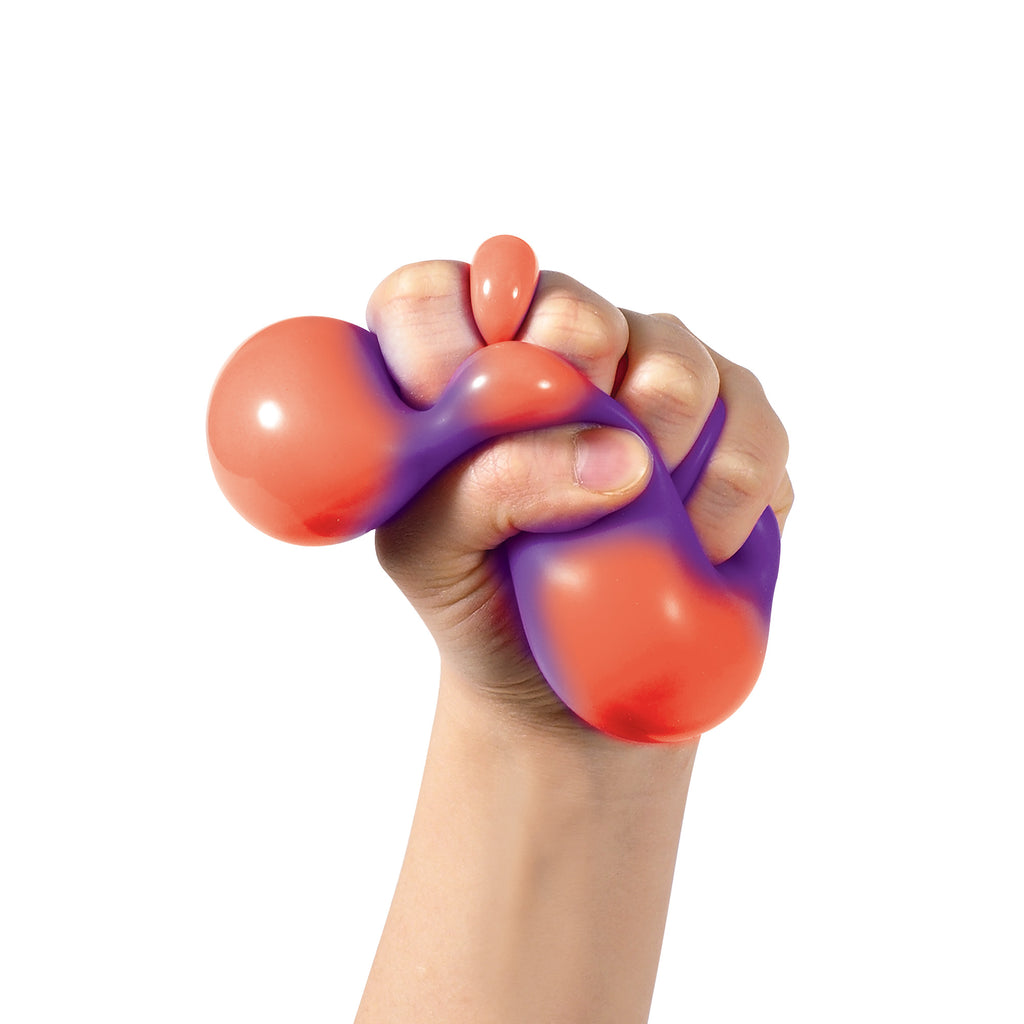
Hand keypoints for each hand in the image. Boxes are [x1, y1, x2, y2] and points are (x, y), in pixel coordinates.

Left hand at [366, 259, 792, 735]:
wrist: (562, 676)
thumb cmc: (481, 598)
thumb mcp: (435, 556)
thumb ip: (484, 490)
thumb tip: (615, 456)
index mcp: (453, 367)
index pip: (433, 295)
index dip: (452, 339)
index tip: (486, 411)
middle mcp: (552, 351)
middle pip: (573, 308)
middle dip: (581, 396)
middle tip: (576, 475)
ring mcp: (646, 376)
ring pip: (676, 360)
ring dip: (662, 454)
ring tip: (639, 526)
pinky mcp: (727, 420)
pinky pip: (752, 423)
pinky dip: (729, 495)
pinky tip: (697, 543)